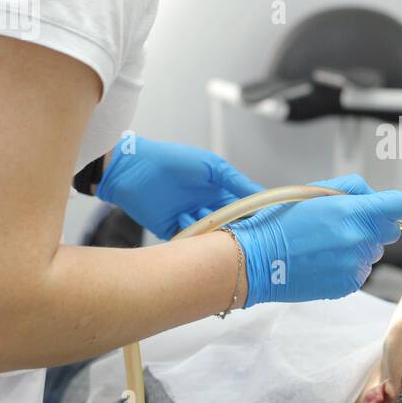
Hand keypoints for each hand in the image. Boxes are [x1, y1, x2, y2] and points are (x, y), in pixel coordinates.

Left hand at [95, 136, 261, 239]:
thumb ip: (237, 181)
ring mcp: (191, 222)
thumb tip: (263, 194)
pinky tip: (184, 218)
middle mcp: (208, 210)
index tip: (267, 224)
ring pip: (211, 237)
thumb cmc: (173, 161)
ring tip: (206, 218)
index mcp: (220, 194)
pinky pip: (190, 241)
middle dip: (235, 231)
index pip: (244, 210)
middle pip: (230, 228)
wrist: (133, 169)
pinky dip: (191, 232)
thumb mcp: (212, 167)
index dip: (255, 217)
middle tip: (241, 232)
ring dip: (211, 231)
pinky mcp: (174, 232)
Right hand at [229, 174, 401, 305]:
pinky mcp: (349, 285)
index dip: (391, 204)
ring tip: (326, 244)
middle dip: (373, 225)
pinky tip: (324, 260)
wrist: (258, 260)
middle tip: (344, 224)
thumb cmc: (280, 223)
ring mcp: (356, 265)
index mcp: (353, 212)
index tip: (382, 207)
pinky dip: (348, 266)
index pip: (399, 205)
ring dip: (359, 246)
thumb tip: (372, 196)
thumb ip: (351, 188)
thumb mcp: (314, 190)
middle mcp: (360, 240)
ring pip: (374, 252)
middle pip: (389, 231)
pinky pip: (360, 271)